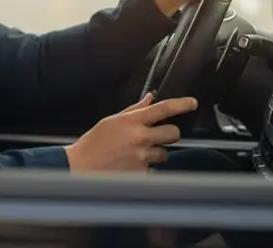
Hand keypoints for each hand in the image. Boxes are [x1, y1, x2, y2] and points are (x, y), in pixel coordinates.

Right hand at [64, 93, 197, 172]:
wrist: (80, 168)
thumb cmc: (93, 143)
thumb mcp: (111, 121)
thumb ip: (133, 111)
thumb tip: (150, 99)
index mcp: (132, 122)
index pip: (164, 108)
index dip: (182, 104)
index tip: (192, 103)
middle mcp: (140, 138)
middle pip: (173, 133)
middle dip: (169, 134)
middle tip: (158, 137)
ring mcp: (142, 157)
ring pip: (164, 153)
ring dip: (156, 153)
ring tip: (136, 155)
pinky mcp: (142, 174)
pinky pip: (153, 169)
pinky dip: (146, 168)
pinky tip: (131, 167)